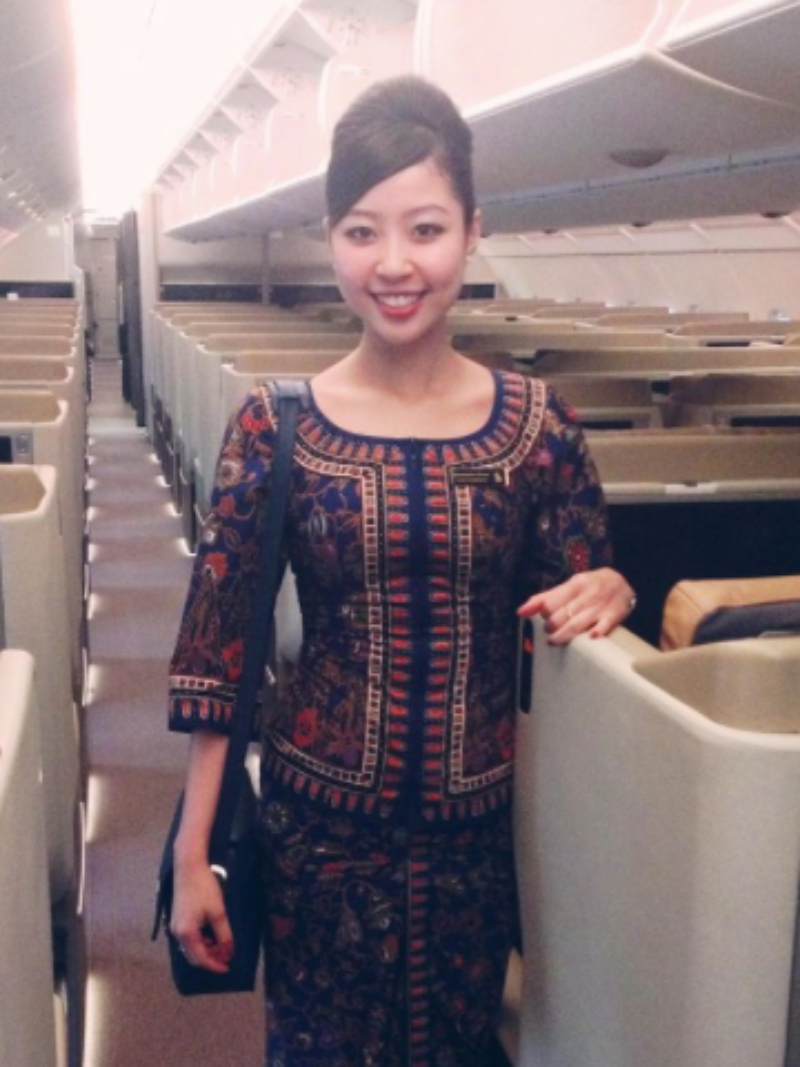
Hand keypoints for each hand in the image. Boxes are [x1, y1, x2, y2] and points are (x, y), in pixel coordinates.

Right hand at [170, 859, 233, 972]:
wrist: (189, 868)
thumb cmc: (204, 889)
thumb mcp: (218, 912)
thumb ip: (224, 934)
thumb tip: (228, 951)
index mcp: (186, 934)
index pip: (201, 958)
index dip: (215, 965)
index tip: (227, 968)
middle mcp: (177, 933)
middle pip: (193, 956)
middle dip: (210, 960)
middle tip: (225, 958)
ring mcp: (175, 926)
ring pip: (190, 948)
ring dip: (205, 951)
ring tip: (221, 946)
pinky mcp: (177, 919)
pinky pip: (188, 939)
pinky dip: (200, 942)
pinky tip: (211, 935)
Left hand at [518, 567, 635, 645]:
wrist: (621, 582)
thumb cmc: (589, 587)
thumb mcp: (568, 587)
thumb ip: (544, 599)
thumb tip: (521, 612)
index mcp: (575, 584)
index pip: (552, 603)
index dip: (545, 615)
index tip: (546, 619)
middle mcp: (587, 594)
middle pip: (562, 616)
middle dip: (551, 627)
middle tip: (550, 631)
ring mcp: (601, 606)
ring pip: (578, 623)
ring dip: (563, 635)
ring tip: (554, 640)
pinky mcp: (614, 615)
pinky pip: (604, 625)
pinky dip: (597, 631)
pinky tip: (589, 638)